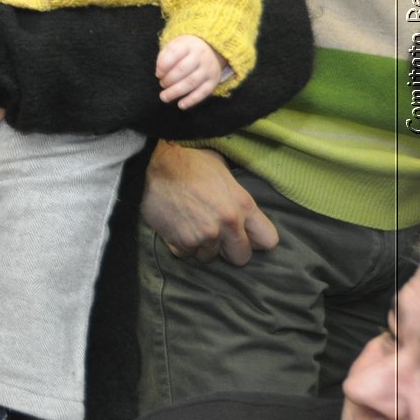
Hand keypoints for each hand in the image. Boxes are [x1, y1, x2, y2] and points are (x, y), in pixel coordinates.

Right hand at [141, 142, 278, 263]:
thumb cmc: (186, 162)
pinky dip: (180, 245)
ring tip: (190, 225)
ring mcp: (204, 236)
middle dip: (229, 249)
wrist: (151, 165)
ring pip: (209, 257)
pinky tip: (175, 227)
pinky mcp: (181, 242)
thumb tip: (236, 201)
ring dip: (201, 246)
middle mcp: (228, 224)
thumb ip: (234, 191)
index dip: (255, 239)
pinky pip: (186, 254)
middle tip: (216, 235)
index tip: (244, 235)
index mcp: (243, 205)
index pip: (268, 240)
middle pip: (241, 257)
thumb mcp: (221, 169)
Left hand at [157, 35, 224, 108]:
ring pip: (191, 82)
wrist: (211, 49)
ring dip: (175, 92)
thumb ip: (164, 57)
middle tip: (162, 84)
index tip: (158, 74)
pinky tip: (181, 105)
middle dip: (168, 80)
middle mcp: (201, 56)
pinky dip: (191, 100)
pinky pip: (203, 92)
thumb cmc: (186, 50)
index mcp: (188, 45)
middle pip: (182, 70)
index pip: (174, 54)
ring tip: (164, 97)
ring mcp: (208, 69)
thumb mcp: (174, 46)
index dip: (163, 66)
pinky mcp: (213, 81)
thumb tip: (160, 73)